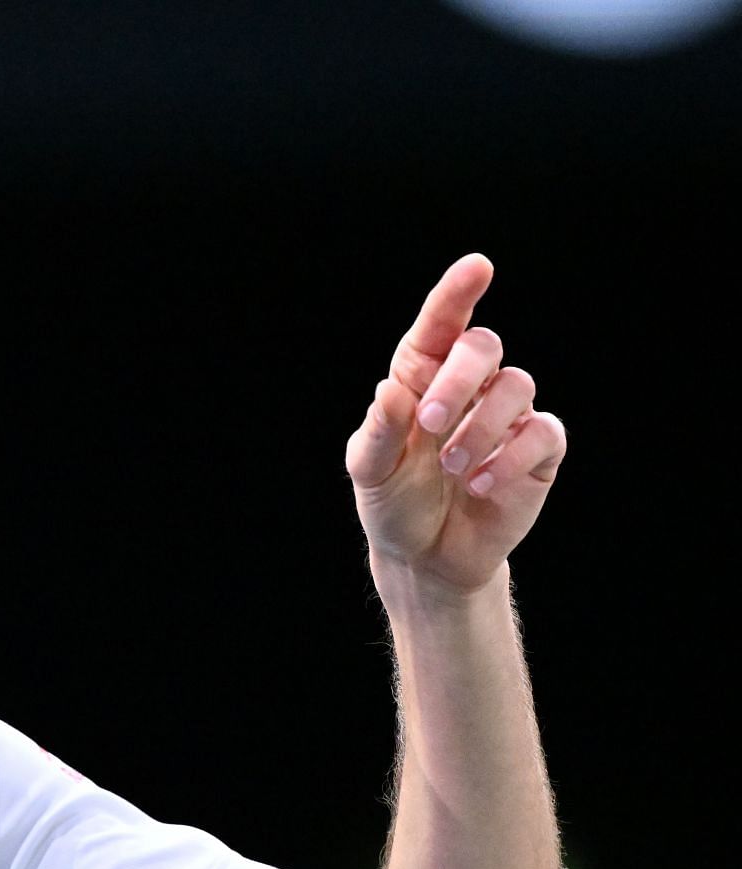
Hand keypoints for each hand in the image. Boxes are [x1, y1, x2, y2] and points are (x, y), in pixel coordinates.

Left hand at [345, 254, 567, 598]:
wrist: (425, 557)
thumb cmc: (394, 501)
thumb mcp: (370, 470)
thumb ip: (379, 431)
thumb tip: (393, 392)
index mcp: (422, 377)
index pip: (442, 325)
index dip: (458, 293)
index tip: (478, 268)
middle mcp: (470, 387)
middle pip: (484, 346)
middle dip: (458, 377)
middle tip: (429, 421)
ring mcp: (507, 417)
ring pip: (517, 385)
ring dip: (481, 425)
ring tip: (451, 468)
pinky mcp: (538, 452)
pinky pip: (542, 434)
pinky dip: (510, 458)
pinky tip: (480, 485)